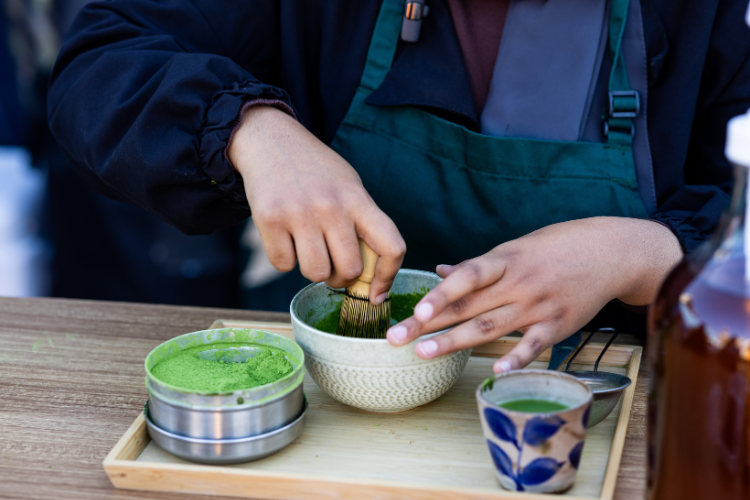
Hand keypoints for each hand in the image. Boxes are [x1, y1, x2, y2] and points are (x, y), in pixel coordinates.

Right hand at [228, 105, 404, 300]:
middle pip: (350, 270)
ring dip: (312, 269)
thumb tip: (369, 277)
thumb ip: (361, 223)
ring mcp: (299, 213)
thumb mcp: (349, 186)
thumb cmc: (315, 171)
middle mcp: (331, 207)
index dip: (388, 277)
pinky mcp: (269, 220)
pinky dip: (284, 259)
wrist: (270, 140)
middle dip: (341, 276)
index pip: (391, 246)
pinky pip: (283, 265)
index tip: (377, 293)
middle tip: (332, 264)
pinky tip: (285, 238)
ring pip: (316, 273)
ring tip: (308, 247)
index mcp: (358, 199)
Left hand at [386, 217, 681, 371]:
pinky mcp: (558, 325)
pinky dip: (517, 358)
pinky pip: (534, 344)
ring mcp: (537, 305)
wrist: (610, 251)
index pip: (465, 277)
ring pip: (490, 327)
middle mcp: (517, 284)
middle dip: (428, 324)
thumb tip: (440, 270)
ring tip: (423, 354)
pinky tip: (497, 371)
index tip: (414, 310)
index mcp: (504, 260)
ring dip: (455, 342)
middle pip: (467, 307)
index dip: (439, 294)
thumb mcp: (515, 247)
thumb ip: (477, 265)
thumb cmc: (557, 246)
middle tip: (395, 339)